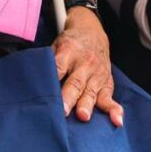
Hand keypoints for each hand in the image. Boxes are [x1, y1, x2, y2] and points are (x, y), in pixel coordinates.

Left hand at [52, 8, 122, 126]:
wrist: (92, 31)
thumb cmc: (69, 44)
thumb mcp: (56, 45)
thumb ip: (48, 62)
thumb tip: (33, 82)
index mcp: (68, 51)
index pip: (59, 66)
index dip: (53, 79)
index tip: (46, 94)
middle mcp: (84, 63)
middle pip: (75, 82)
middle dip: (69, 97)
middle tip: (63, 111)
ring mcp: (97, 73)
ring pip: (91, 91)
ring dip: (87, 105)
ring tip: (83, 116)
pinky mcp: (107, 81)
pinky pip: (110, 96)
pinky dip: (114, 109)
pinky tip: (117, 120)